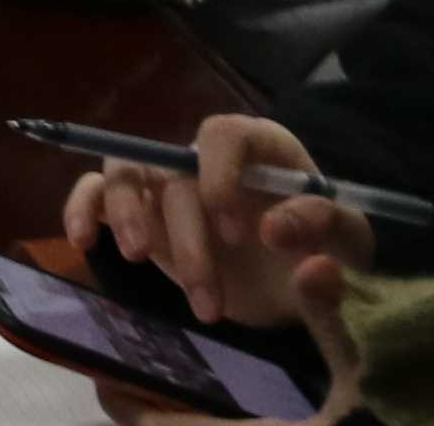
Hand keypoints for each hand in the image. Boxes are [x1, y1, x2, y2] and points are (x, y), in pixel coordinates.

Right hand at [64, 114, 375, 340]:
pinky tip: (84, 241)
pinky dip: (82, 208)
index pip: (224, 134)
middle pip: (173, 169)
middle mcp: (206, 157)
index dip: (222, 176)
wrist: (297, 292)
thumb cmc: (326, 254)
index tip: (241, 235)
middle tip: (210, 300)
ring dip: (128, 217)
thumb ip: (329, 231)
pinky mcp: (140, 213)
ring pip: (127, 175)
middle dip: (188, 238)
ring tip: (139, 260)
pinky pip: (95, 193)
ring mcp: (167, 183)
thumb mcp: (350, 245)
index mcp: (259, 149)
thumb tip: (276, 233)